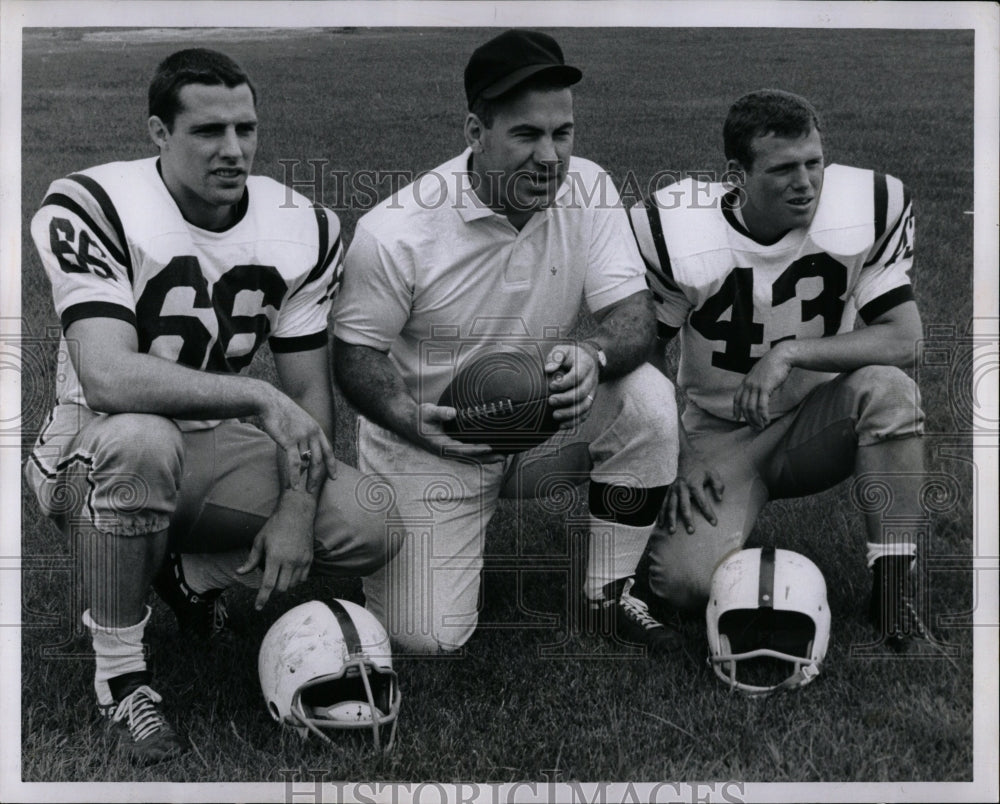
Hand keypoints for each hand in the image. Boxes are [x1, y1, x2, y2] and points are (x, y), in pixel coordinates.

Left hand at [237, 492, 314, 609]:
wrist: (297, 513)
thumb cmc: (275, 525)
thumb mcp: (259, 541)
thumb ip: (251, 560)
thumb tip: (239, 572)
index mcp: (275, 557)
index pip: (268, 584)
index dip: (262, 598)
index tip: (258, 607)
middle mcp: (290, 561)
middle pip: (281, 588)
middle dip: (273, 591)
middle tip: (268, 586)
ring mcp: (301, 560)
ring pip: (293, 585)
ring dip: (284, 586)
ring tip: (279, 577)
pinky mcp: (309, 559)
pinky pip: (303, 578)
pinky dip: (295, 581)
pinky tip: (289, 574)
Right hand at [257, 385, 336, 492]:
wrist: (270, 402)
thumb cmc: (282, 412)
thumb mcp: (300, 421)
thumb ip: (305, 434)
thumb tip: (305, 451)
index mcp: (317, 429)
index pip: (328, 450)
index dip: (332, 465)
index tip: (334, 477)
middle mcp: (312, 433)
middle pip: (319, 460)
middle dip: (318, 477)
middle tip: (313, 490)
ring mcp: (302, 437)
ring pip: (307, 463)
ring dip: (306, 479)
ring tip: (304, 491)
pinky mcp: (289, 441)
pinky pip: (295, 463)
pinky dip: (295, 476)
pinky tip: (294, 486)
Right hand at [415, 403, 498, 459]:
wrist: (407, 421)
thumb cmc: (418, 416)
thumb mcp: (427, 411)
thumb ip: (440, 412)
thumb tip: (452, 412)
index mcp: (440, 445)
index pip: (462, 450)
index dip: (476, 450)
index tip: (490, 448)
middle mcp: (445, 451)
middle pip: (469, 458)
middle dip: (487, 458)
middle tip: (504, 456)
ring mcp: (447, 451)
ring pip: (469, 458)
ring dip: (485, 458)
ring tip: (502, 456)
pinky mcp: (449, 448)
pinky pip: (466, 453)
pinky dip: (478, 454)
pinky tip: (488, 452)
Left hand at [544, 343, 598, 427]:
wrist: (589, 360)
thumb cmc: (571, 355)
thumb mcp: (564, 349)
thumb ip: (556, 356)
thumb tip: (548, 368)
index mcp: (585, 365)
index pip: (578, 376)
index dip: (565, 383)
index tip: (551, 386)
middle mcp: (591, 380)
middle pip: (582, 393)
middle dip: (566, 399)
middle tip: (550, 400)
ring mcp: (592, 392)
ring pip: (585, 406)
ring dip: (570, 413)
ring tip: (555, 416)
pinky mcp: (590, 401)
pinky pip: (585, 414)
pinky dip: (574, 422)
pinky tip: (562, 425)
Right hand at [658, 448, 724, 533]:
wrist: (682, 455)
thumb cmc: (698, 466)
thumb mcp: (711, 472)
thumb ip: (718, 485)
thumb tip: (720, 498)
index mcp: (694, 484)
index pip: (703, 502)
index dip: (709, 513)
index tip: (714, 523)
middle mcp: (682, 488)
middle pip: (684, 506)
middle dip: (688, 519)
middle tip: (691, 531)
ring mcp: (672, 489)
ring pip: (670, 506)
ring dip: (671, 519)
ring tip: (672, 531)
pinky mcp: (665, 490)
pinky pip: (661, 503)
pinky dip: (660, 514)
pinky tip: (659, 524)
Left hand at [733, 343, 791, 429]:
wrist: (781, 356)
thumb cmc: (774, 364)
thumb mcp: (760, 374)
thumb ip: (756, 383)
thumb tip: (758, 393)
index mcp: (746, 381)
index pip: (737, 398)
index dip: (736, 409)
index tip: (737, 418)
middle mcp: (748, 384)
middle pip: (744, 406)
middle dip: (748, 419)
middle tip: (754, 427)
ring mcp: (755, 386)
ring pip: (751, 408)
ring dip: (755, 419)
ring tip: (761, 426)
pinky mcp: (765, 388)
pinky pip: (761, 406)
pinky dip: (763, 415)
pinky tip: (766, 420)